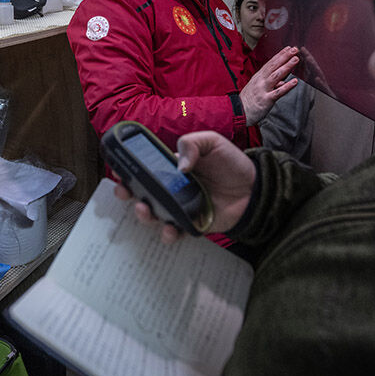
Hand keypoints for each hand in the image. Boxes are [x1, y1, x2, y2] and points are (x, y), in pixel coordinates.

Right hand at [116, 131, 255, 242]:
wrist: (254, 187)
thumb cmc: (232, 163)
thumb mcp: (212, 142)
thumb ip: (192, 144)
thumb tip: (179, 165)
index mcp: (172, 168)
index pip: (145, 169)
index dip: (129, 170)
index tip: (120, 169)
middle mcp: (172, 189)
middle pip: (142, 193)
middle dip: (127, 193)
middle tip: (124, 190)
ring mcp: (180, 208)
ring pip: (153, 215)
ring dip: (144, 215)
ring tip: (145, 209)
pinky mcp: (191, 224)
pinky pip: (174, 232)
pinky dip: (168, 233)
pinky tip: (170, 228)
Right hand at [240, 45, 298, 124]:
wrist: (238, 112)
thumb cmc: (247, 101)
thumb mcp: (256, 87)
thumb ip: (269, 83)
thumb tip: (282, 81)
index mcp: (258, 77)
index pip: (270, 63)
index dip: (280, 55)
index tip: (288, 48)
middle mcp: (260, 81)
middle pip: (274, 66)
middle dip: (285, 56)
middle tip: (295, 49)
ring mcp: (263, 89)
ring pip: (276, 76)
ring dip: (287, 67)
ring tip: (296, 60)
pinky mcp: (266, 100)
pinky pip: (278, 92)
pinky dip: (287, 86)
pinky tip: (295, 82)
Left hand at [297, 46, 330, 95]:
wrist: (332, 110)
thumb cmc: (323, 98)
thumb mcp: (314, 87)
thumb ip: (309, 77)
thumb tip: (301, 69)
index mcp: (315, 79)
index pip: (308, 67)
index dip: (303, 57)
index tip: (297, 49)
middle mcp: (320, 80)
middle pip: (313, 68)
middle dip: (308, 58)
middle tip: (302, 49)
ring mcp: (324, 87)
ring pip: (319, 75)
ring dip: (314, 67)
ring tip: (308, 59)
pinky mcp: (327, 95)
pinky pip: (323, 89)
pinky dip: (320, 83)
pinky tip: (317, 79)